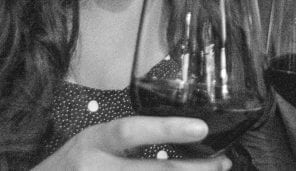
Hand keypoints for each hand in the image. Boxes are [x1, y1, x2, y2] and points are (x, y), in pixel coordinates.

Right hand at [35, 116, 232, 169]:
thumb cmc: (72, 165)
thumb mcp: (93, 143)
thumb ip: (127, 141)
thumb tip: (179, 137)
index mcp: (94, 142)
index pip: (131, 131)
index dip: (167, 130)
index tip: (201, 129)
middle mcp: (95, 169)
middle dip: (195, 169)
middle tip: (222, 162)